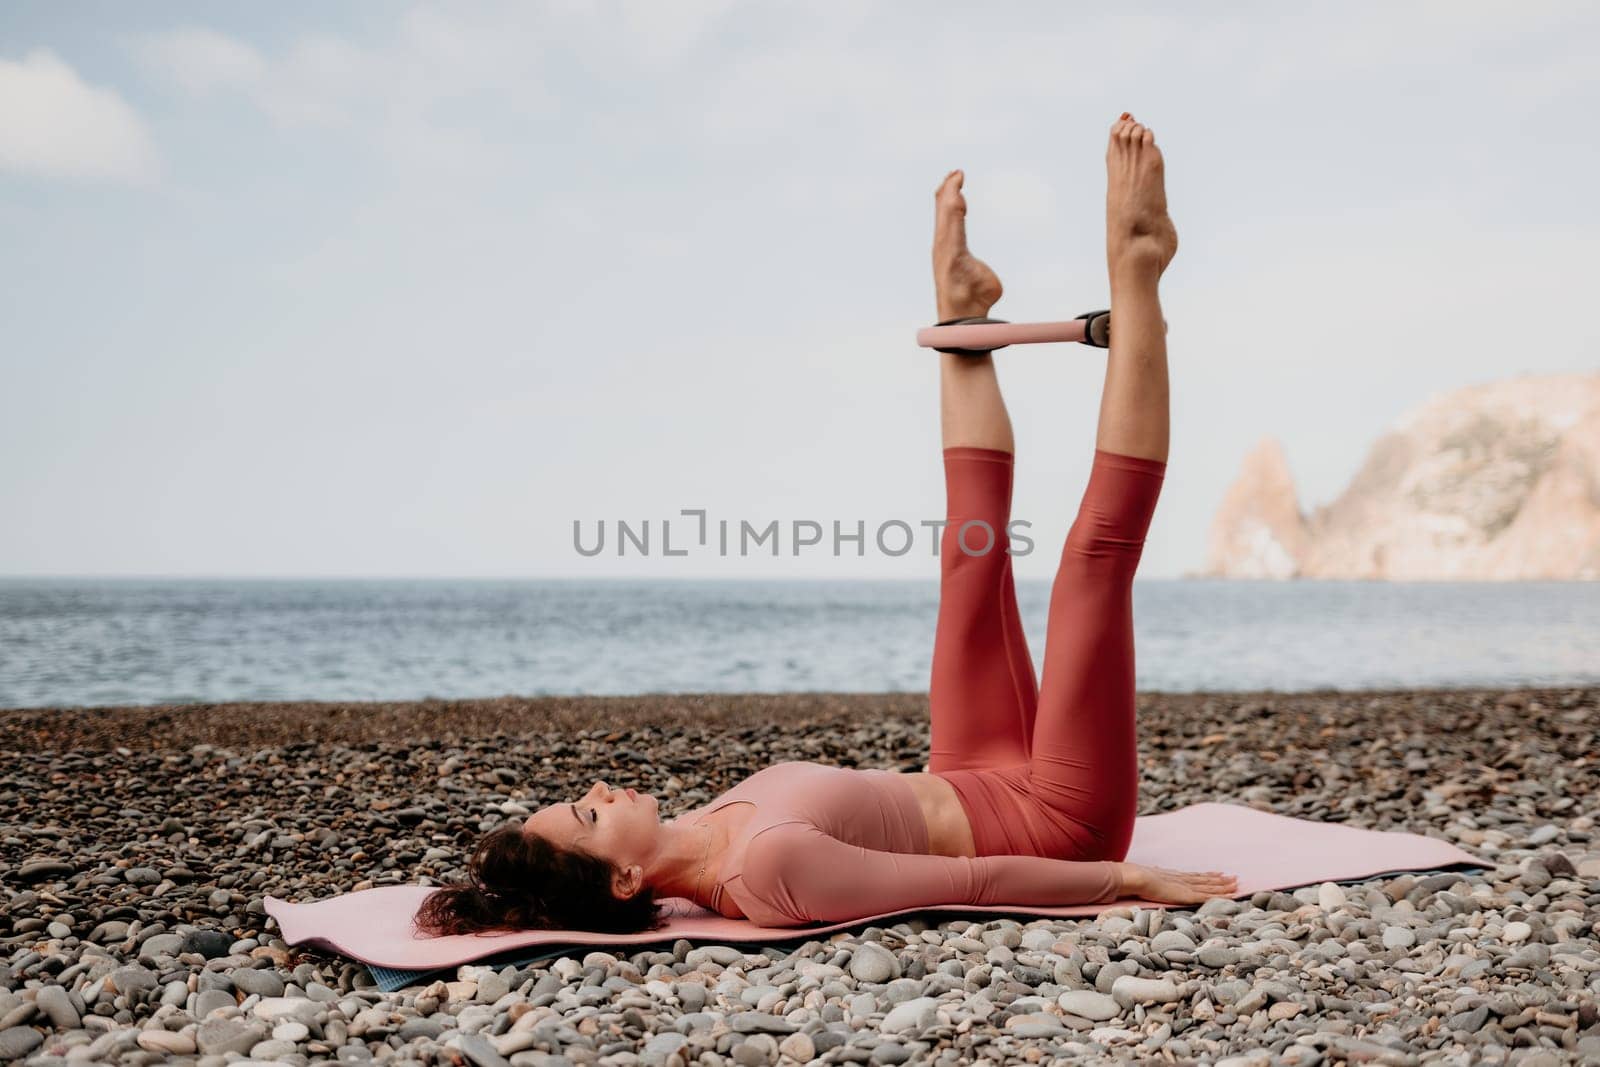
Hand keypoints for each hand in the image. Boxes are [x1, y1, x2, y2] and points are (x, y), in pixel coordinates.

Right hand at [1120, 862, 1237, 904]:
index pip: (1195, 876)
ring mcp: (1187, 887)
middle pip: (1206, 880)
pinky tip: (1231, 896)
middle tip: (1234, 878)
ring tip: (1236, 884)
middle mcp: (1184, 880)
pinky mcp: (1188, 896)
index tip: (1218, 873)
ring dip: (1224, 887)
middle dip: (1221, 880)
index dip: (1208, 875)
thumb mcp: (1147, 878)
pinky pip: (1209, 897)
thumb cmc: (1137, 879)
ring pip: (1211, 888)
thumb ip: (1152, 878)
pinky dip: (1221, 897)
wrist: (1136, 878)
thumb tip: (1150, 873)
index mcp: (1174, 876)